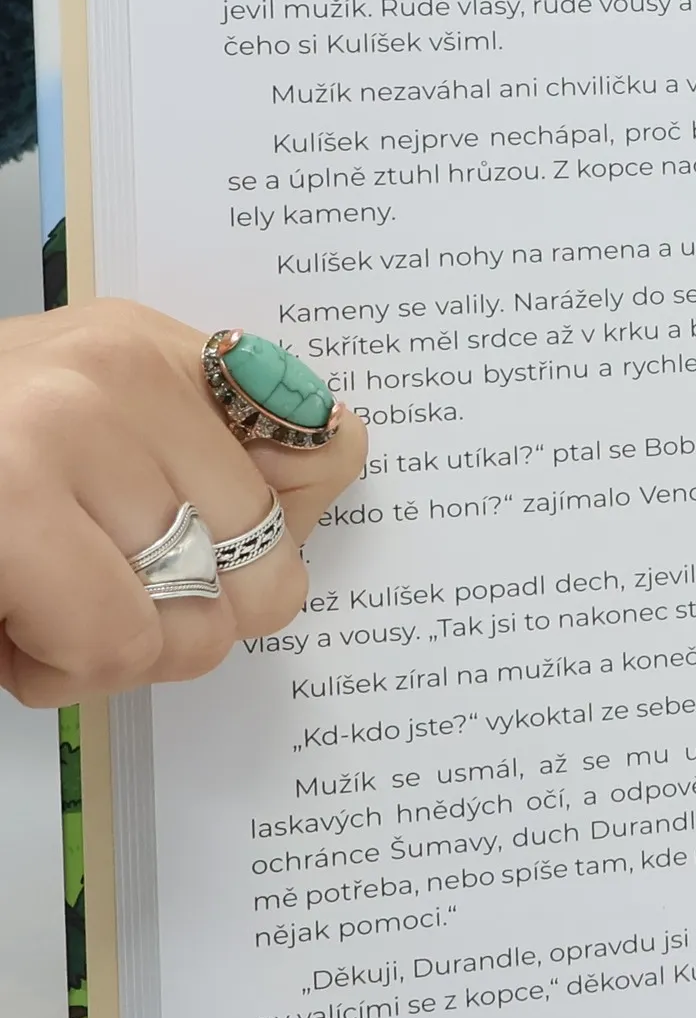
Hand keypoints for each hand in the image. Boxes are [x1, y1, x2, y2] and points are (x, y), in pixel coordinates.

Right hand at [0, 302, 366, 706]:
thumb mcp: (94, 430)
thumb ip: (216, 451)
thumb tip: (340, 464)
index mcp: (146, 346)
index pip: (330, 448)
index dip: (275, 538)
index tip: (218, 558)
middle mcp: (110, 372)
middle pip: (266, 567)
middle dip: (183, 620)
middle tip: (90, 596)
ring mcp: (53, 432)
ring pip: (191, 624)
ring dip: (112, 654)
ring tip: (37, 606)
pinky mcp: (6, 506)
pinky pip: (111, 643)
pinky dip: (59, 671)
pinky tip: (8, 628)